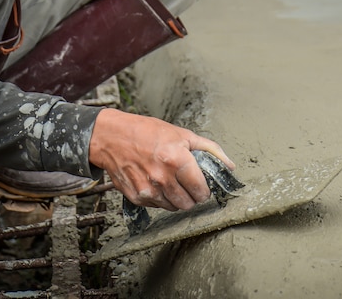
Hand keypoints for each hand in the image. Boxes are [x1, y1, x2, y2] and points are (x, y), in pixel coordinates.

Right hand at [88, 108, 234, 210]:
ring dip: (177, 198)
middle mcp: (162, 178)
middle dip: (192, 196)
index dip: (204, 190)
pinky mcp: (136, 197)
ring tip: (171, 182)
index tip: (202, 186)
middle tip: (188, 184)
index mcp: (177, 160)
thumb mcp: (183, 134)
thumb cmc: (148, 132)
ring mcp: (148, 190)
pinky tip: (157, 183)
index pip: (200, 190)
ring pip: (174, 207)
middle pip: (188, 203)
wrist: (112, 137)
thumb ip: (210, 150)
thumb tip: (229, 166)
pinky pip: (157, 206)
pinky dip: (161, 199)